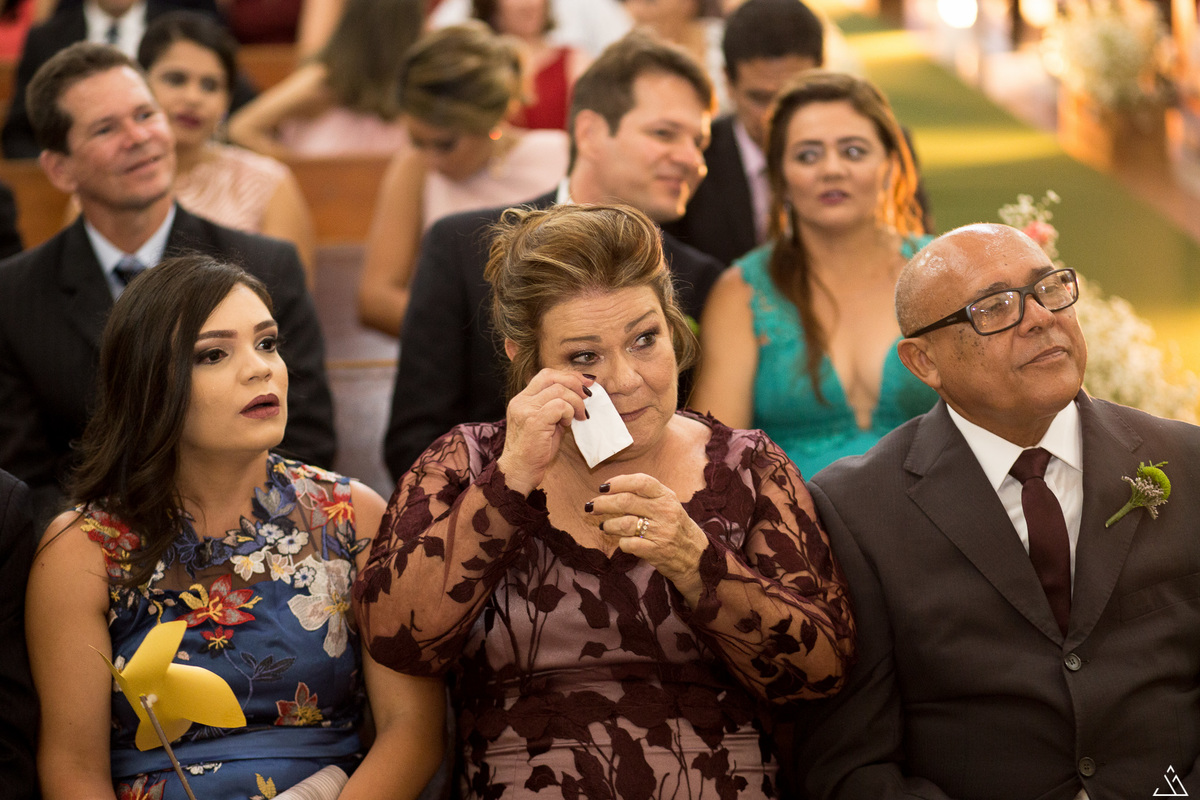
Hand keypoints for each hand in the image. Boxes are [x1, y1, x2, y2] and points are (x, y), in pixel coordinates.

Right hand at [497, 369, 592, 495]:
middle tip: (588, 395)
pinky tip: (568, 424)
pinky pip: (559, 405)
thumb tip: (580, 395)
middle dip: (575, 382)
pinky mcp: (534, 421)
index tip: (586, 383)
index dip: (568, 375)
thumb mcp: (546, 423)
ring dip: (575, 402)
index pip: (546, 375)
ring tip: (578, 417)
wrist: (519, 471)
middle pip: (552, 376)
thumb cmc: (535, 451)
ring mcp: (526, 409)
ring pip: (559, 390)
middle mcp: (521, 401)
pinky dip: (569, 412)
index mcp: (522, 399)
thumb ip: (557, 408)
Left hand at [586, 473, 707, 604]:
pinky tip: (621, 542)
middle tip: (591, 506)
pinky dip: (621, 543)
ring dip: (609, 525)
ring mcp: (661, 532)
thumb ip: (647, 496)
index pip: (641, 482)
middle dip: (603, 503)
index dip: (618, 482)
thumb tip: (613, 489)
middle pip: (626, 502)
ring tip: (604, 526)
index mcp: (667, 497)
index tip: (603, 487)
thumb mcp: (669, 505)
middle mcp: (665, 512)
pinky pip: (629, 544)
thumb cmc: (677, 528)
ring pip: (624, 524)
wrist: (698, 557)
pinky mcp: (656, 551)